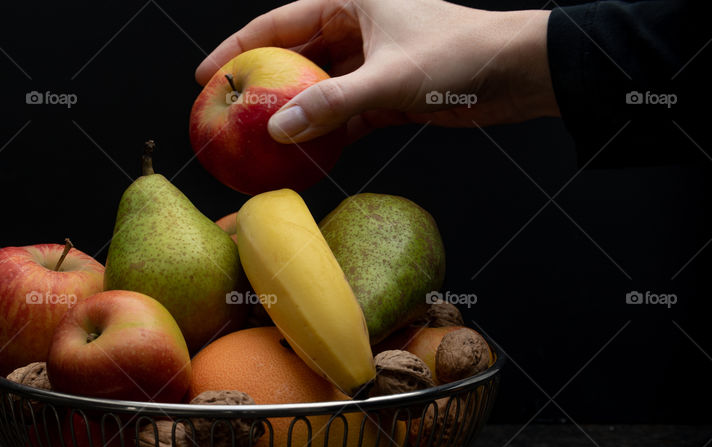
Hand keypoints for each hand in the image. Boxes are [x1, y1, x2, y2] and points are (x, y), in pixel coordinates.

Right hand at [195, 0, 558, 142]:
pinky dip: (325, 132)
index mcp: (353, 1)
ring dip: (293, 114)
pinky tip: (303, 154)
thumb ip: (332, 103)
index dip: (238, 46)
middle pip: (295, 57)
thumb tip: (279, 130)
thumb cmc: (459, 54)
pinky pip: (343, 114)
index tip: (205, 75)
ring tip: (257, 141)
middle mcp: (358, 28)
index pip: (280, 22)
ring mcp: (371, 62)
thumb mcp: (389, 77)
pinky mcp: (387, 93)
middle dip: (262, 85)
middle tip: (226, 114)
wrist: (518, 72)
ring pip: (318, 89)